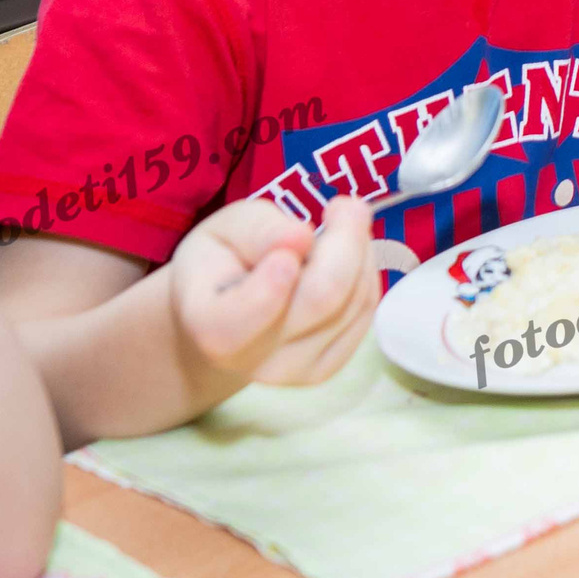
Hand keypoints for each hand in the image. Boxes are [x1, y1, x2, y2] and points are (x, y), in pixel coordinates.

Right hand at [168, 196, 376, 388]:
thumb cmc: (222, 262)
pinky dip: (365, 274)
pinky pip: (366, 311)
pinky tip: (344, 259)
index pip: (248, 315)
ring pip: (354, 301)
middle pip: (324, 297)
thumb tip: (301, 238)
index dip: (275, 280)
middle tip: (341, 206)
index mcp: (212, 327)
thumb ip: (257, 230)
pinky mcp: (329, 367)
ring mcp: (295, 372)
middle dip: (346, 239)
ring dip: (358, 253)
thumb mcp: (224, 228)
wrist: (225, 315)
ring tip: (334, 232)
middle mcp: (253, 361)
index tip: (298, 235)